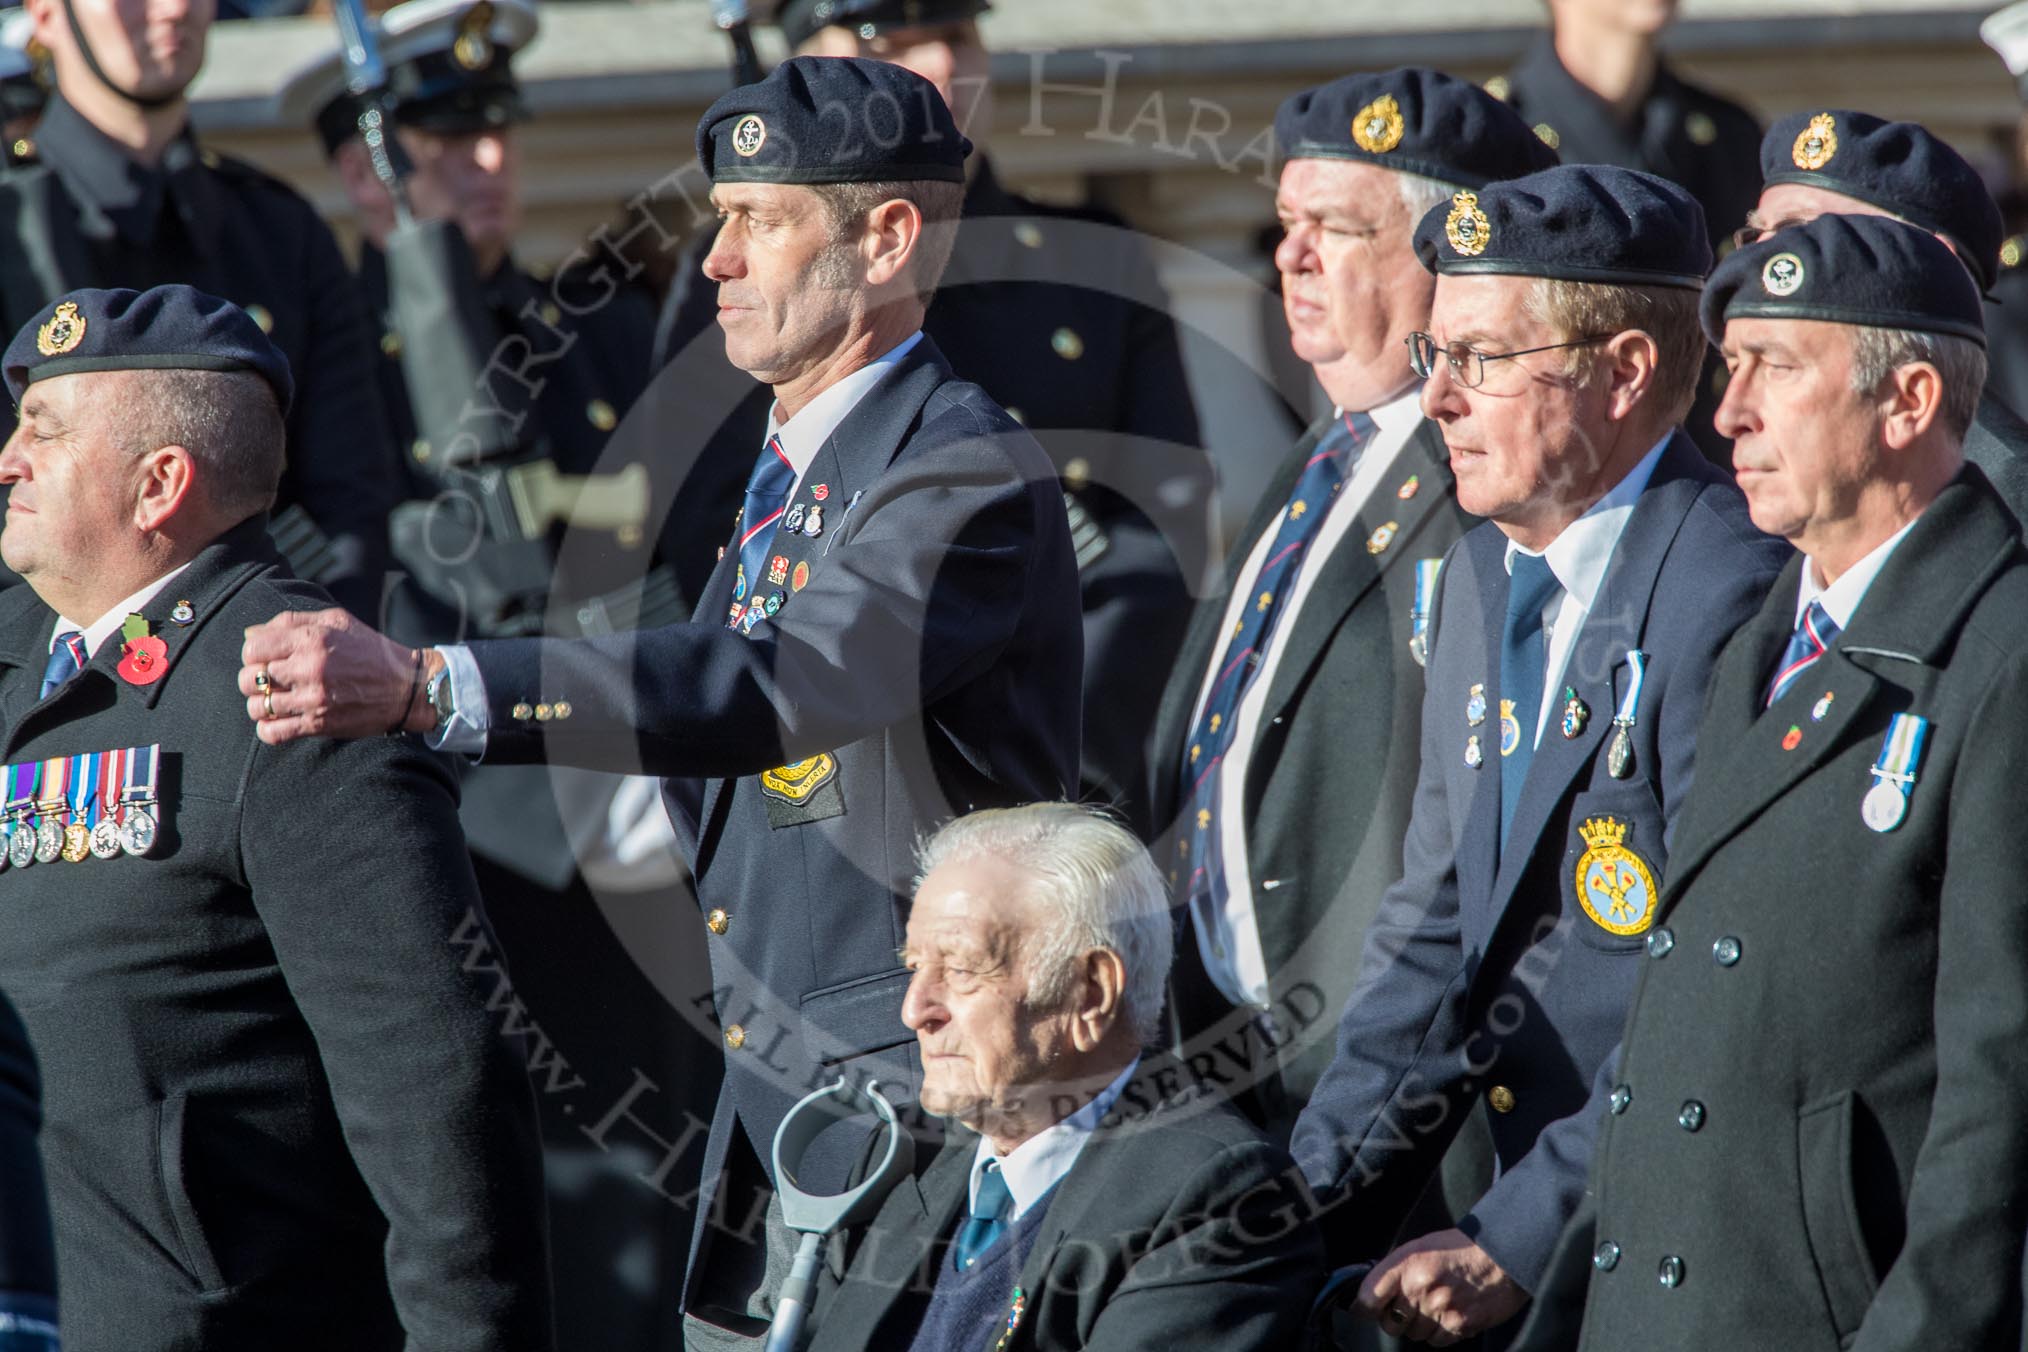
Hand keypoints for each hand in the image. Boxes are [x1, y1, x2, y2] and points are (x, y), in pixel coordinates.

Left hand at [238, 608, 441, 744]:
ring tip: (275, 701)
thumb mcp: (337, 621)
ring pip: (258, 707)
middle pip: (250, 678)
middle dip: (253, 680)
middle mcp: (310, 668)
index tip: (266, 658)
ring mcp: (314, 699)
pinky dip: (268, 729)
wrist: (407, 687)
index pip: (252, 648)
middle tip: (269, 681)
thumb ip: (291, 622)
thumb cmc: (371, 650)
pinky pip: (273, 733)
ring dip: (261, 705)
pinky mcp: (320, 724)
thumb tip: (250, 633)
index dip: (253, 654)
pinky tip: (280, 721)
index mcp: (312, 639)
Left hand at [1354, 1228, 1527, 1345]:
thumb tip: (1374, 1295)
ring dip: (1420, 1326)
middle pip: (1389, 1323)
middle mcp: (1420, 1286)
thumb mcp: (1421, 1247)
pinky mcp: (1459, 1325)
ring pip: (1413, 1334)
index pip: (1368, 1297)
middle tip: (1408, 1307)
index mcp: (1407, 1263)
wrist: (1502, 1257)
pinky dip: (1440, 1332)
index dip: (1362, 1308)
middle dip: (1395, 1318)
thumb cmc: (1460, 1249)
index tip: (1363, 1310)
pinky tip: (1450, 1314)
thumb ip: (1397, 1270)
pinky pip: (1436, 1341)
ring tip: (1435, 1305)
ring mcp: (1440, 1308)